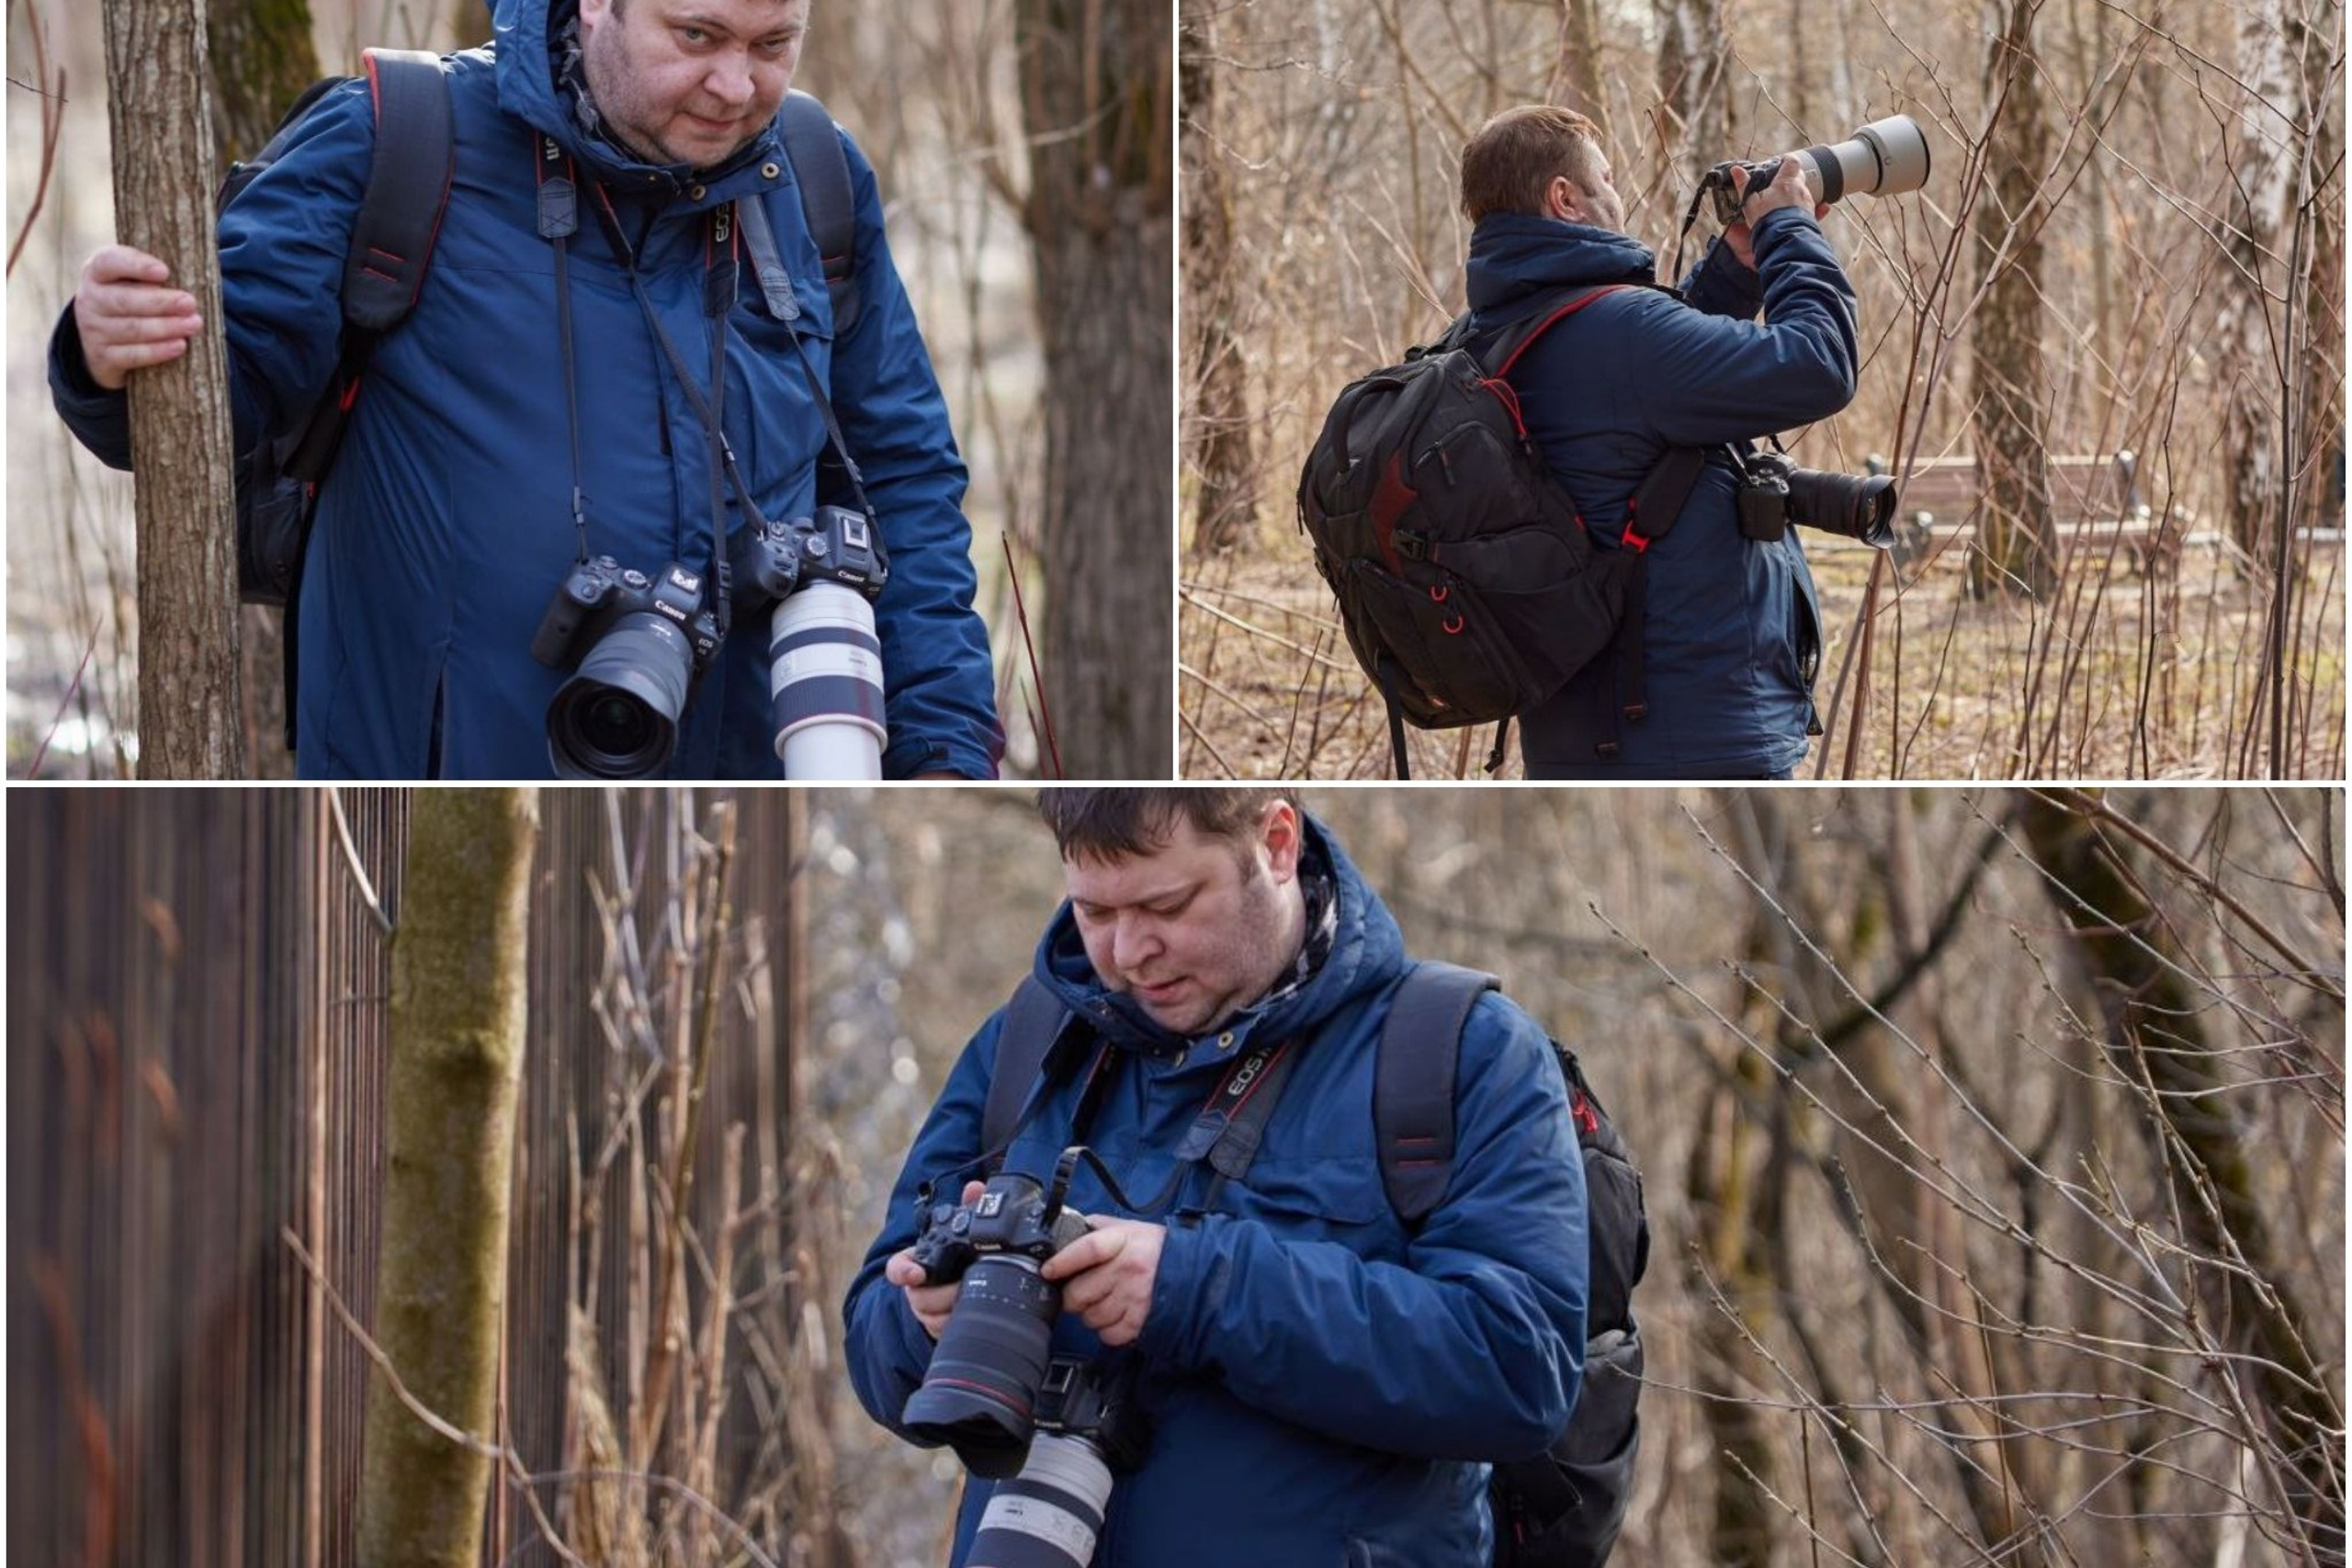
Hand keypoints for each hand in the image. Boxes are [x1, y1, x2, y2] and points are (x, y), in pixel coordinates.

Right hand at [74, 245, 204, 390]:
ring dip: (166, 327)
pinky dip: (158, 351)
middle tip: (190, 303)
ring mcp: (93, 330)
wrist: (104, 341)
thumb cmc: (130, 299)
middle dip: (161, 303)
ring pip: (132, 329)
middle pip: (125, 300)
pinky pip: (133, 355)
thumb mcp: (132, 280)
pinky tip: (180, 345)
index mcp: (97, 272)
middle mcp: (89, 299)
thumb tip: (190, 275)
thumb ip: (152, 275)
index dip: (136, 265)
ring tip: (194, 324)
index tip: (164, 271)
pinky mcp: (103, 357)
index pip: (109, 262)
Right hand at [885, 1179, 984, 1339]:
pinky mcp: (937, 1329)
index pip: (897, 1269)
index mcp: (915, 1263)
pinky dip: (958, 1326)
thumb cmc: (957, 1255)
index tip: (916, 1274)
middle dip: (945, 1294)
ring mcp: (925, 1311)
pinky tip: (975, 1316)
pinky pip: (943, 1333)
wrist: (958, 1287)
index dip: (903, 1272)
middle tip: (966, 1285)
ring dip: (954, 1310)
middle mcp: (915, 1289)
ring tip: (974, 1299)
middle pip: (920, 1298)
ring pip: (932, 1319)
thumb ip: (968, 1206)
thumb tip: (975, 1188)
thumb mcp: (962, 1230)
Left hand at [1041, 1214, 1164, 1347]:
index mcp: (1123, 1240)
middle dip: (1072, 1297)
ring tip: (1102, 1303)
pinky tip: (1114, 1317)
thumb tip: (1065, 1231)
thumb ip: (1095, 1227)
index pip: (1087, 1250)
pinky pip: (1110, 1335)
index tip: (1048, 1271)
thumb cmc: (1153, 1248)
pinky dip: (1107, 1331)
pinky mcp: (1142, 1320)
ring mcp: (1136, 1297)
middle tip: (1079, 1293)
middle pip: (1081, 1292)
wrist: (1191, 1267)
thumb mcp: (1126, 1228)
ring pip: (1092, 1317)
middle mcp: (1129, 1268)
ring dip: (1090, 1314)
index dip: (1062, 1262)